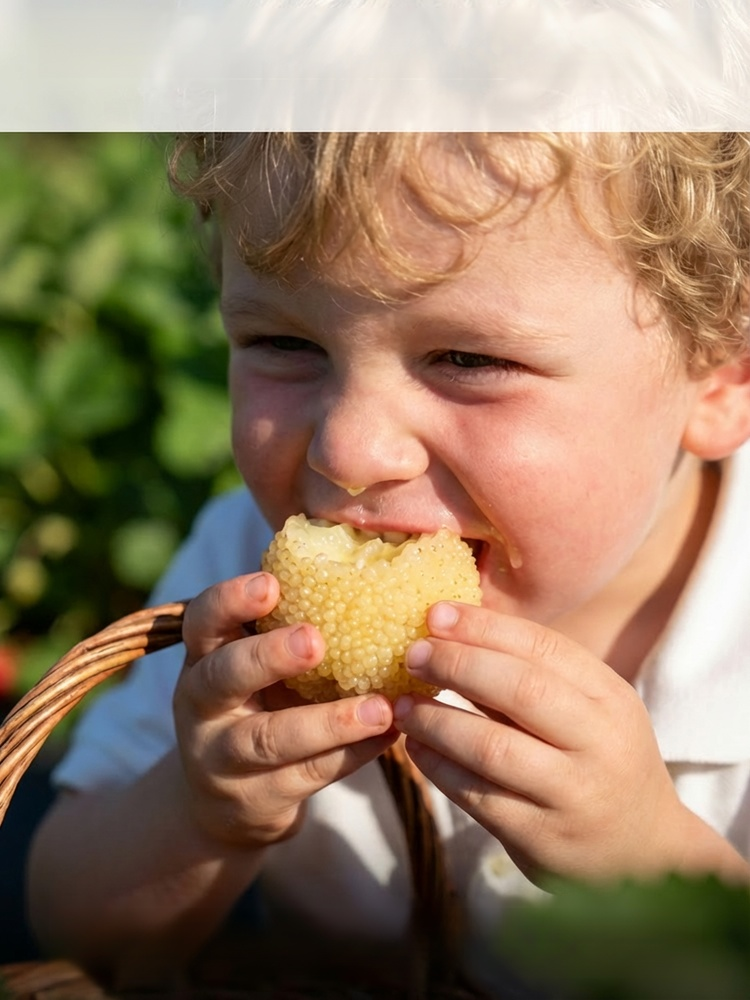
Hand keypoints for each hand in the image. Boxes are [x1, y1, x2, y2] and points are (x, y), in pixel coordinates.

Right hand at [173, 573, 395, 848]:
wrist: (222, 803)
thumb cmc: (256, 706)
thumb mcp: (253, 668)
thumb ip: (288, 629)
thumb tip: (376, 568)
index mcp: (204, 658)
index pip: (202, 621)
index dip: (231, 600)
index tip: (271, 583)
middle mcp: (201, 705)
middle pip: (224, 677)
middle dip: (269, 656)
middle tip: (316, 640)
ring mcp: (222, 758)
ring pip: (270, 739)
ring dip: (330, 722)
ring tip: (381, 708)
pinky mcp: (255, 800)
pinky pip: (309, 776)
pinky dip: (353, 755)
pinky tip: (391, 736)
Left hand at [392, 602, 693, 884]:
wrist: (644, 852)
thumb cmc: (599, 760)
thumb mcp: (588, 711)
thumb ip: (532, 677)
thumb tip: (451, 633)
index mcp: (610, 697)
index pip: (543, 647)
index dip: (484, 627)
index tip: (435, 614)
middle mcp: (599, 743)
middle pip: (520, 689)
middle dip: (457, 665)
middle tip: (412, 655)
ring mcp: (573, 794)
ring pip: (492, 748)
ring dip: (436, 721)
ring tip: (402, 706)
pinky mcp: (543, 839)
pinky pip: (478, 796)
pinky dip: (438, 768)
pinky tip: (416, 749)